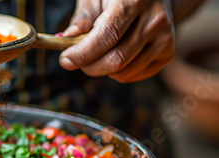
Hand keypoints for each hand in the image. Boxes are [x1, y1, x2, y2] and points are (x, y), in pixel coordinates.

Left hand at [59, 0, 174, 82]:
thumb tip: (67, 39)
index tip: (65, 60)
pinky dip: (116, 72)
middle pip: (115, 59)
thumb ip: (83, 18)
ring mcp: (164, 38)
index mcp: (134, 0)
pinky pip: (132, 76)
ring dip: (101, 69)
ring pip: (122, 72)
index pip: (107, 35)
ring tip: (98, 52)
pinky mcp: (167, 53)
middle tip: (75, 59)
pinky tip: (115, 54)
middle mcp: (154, 19)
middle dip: (88, 66)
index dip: (83, 53)